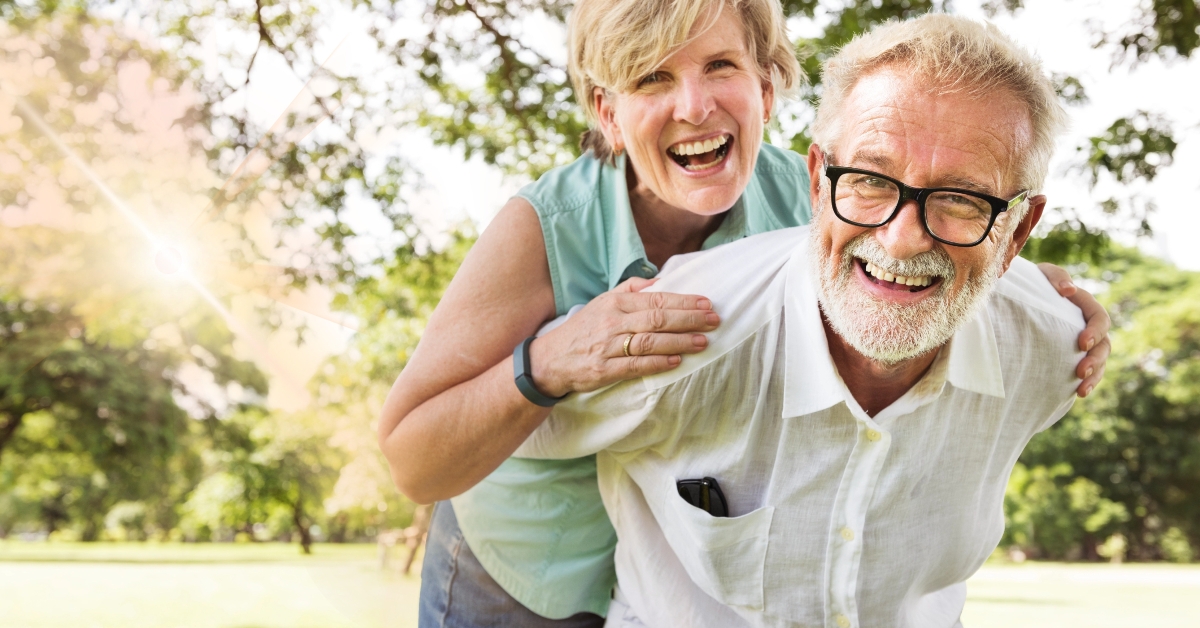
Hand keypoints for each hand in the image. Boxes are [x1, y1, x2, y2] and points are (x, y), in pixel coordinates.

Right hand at [527, 277, 718, 397]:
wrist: (549, 360)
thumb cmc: (582, 330)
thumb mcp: (602, 302)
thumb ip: (630, 290)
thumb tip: (659, 280)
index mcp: (615, 303)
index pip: (655, 299)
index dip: (683, 301)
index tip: (706, 303)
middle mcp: (612, 322)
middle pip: (657, 319)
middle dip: (689, 319)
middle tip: (714, 320)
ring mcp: (608, 346)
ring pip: (650, 342)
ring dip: (679, 341)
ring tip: (702, 341)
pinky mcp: (604, 370)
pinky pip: (635, 365)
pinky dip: (658, 363)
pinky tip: (676, 361)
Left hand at [1038, 262, 1109, 397]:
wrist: (1021, 298)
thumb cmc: (1034, 282)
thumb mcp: (1043, 274)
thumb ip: (1056, 277)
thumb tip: (1069, 290)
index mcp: (1084, 305)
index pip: (1099, 318)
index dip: (1095, 331)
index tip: (1082, 343)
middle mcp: (1088, 325)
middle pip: (1104, 344)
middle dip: (1095, 359)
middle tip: (1080, 371)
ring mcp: (1083, 343)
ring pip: (1099, 361)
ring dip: (1094, 376)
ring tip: (1081, 390)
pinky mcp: (1074, 356)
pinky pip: (1087, 372)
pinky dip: (1086, 382)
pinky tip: (1077, 394)